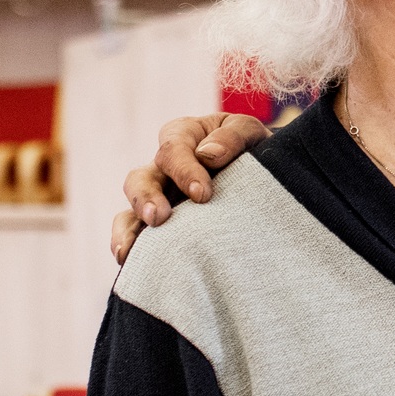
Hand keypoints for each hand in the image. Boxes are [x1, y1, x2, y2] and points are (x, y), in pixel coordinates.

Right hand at [108, 113, 271, 261]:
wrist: (266, 176)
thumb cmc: (254, 149)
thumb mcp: (249, 132)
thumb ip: (232, 136)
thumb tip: (208, 155)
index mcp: (182, 138)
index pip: (173, 150)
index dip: (184, 171)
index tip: (203, 195)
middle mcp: (163, 169)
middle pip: (139, 180)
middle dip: (146, 199)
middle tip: (159, 217)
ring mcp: (160, 200)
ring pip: (130, 212)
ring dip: (129, 230)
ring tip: (130, 251)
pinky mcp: (164, 228)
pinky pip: (138, 237)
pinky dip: (131, 249)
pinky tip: (130, 264)